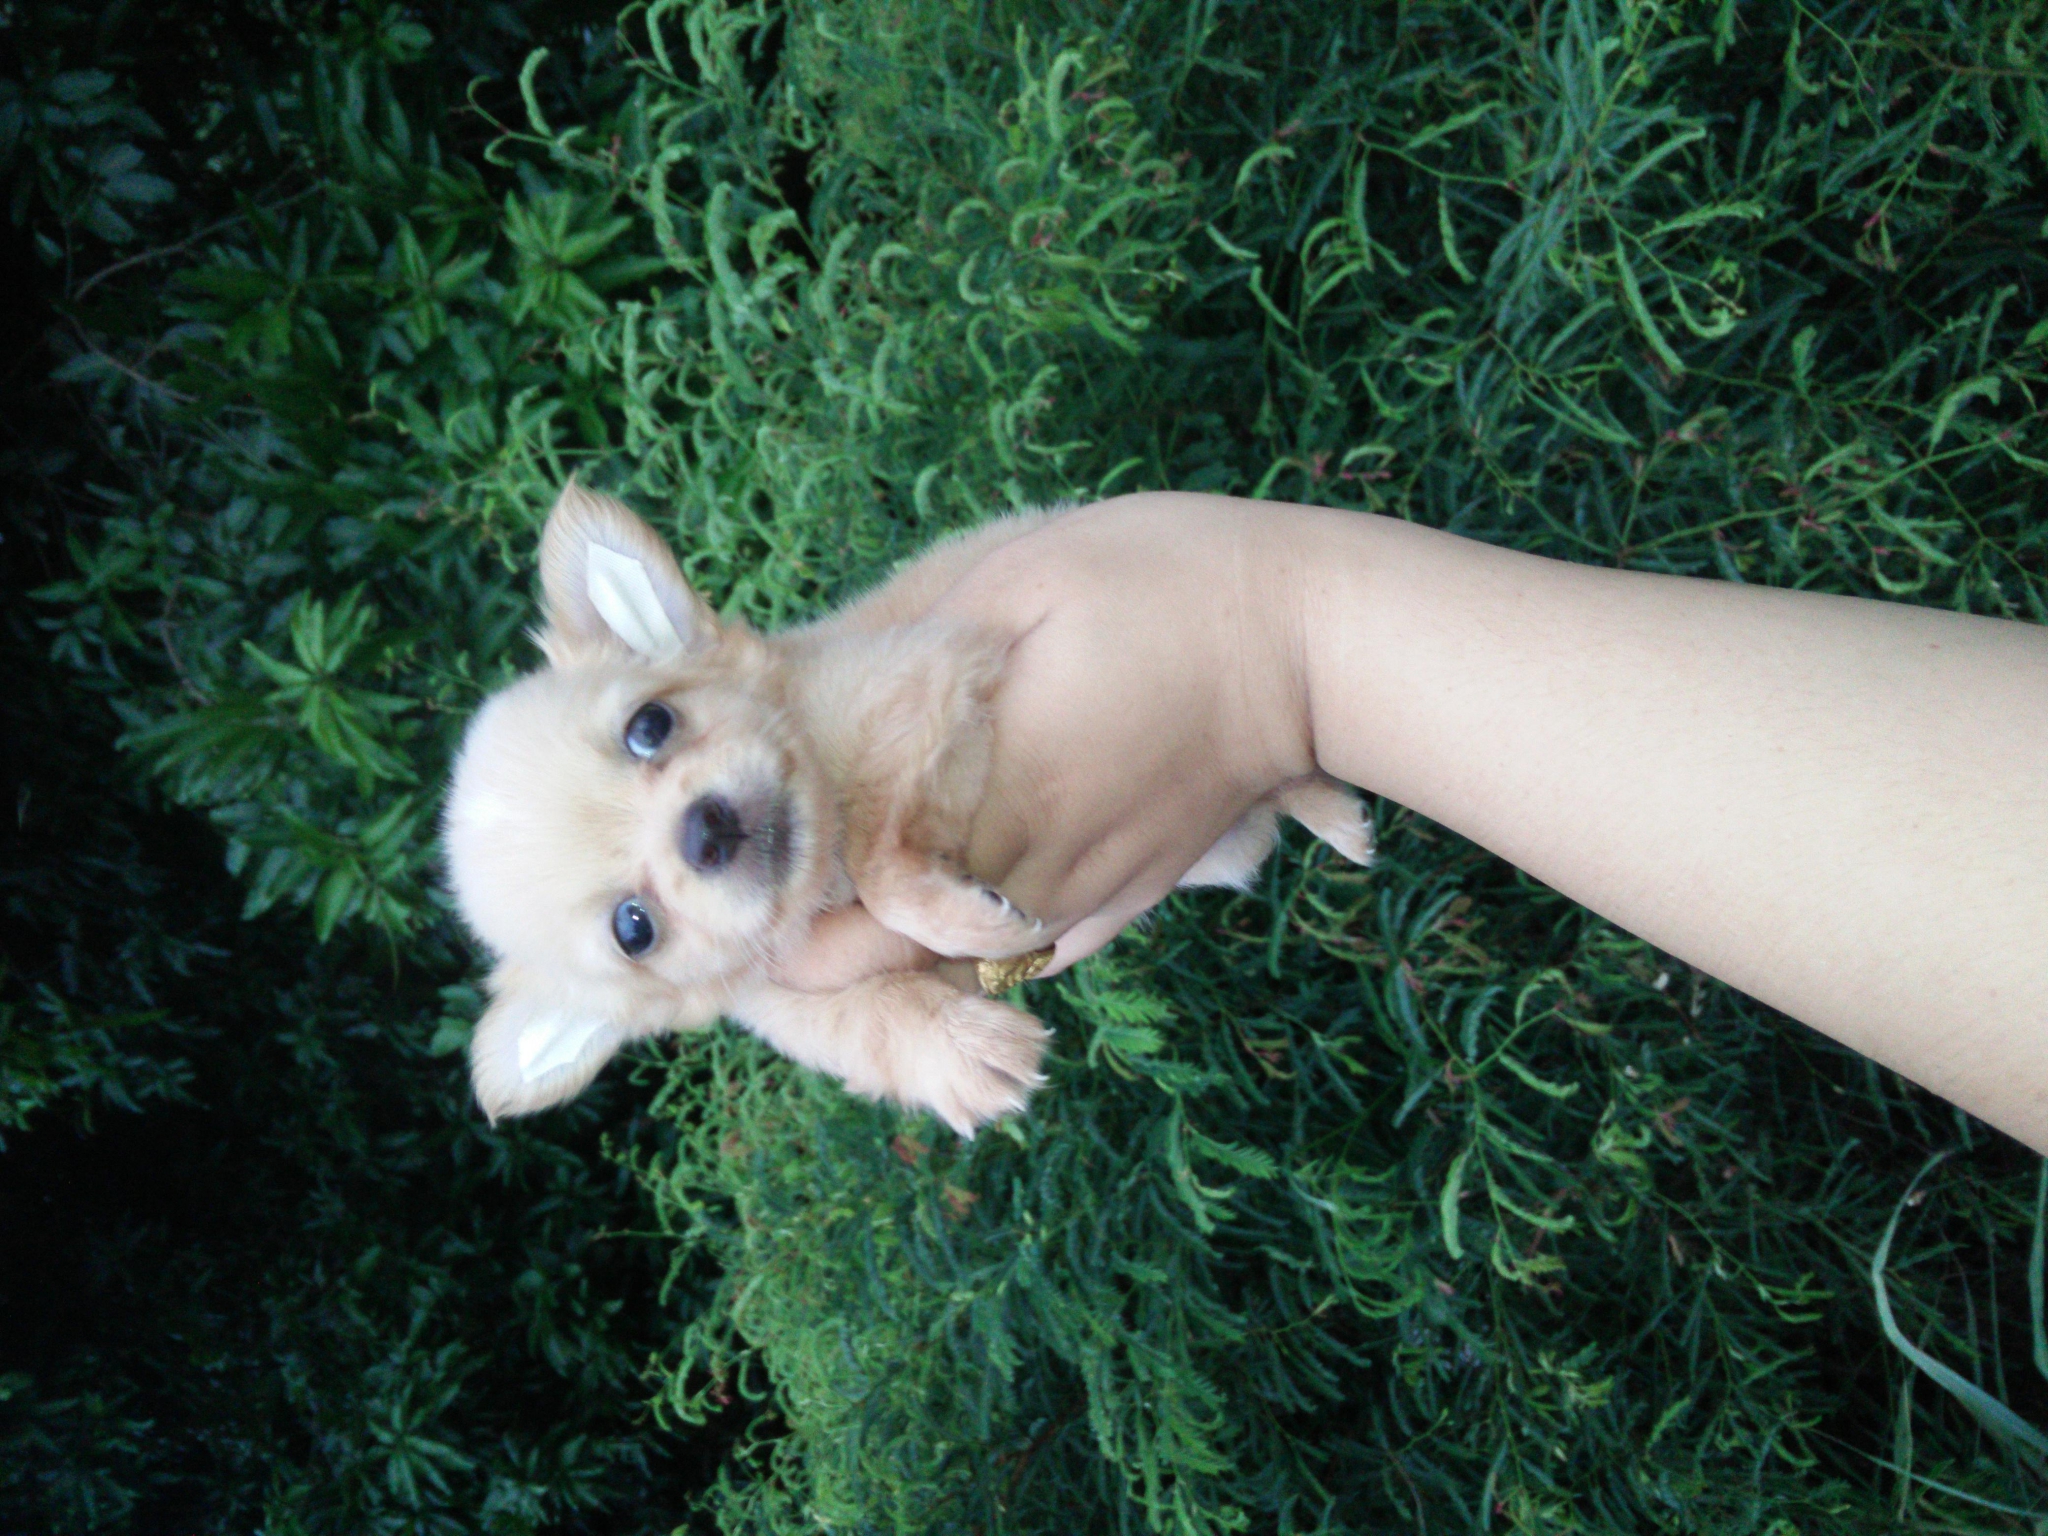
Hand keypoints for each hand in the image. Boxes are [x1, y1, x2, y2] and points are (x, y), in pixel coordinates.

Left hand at [768, 492, 1320, 990]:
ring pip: (955, 966)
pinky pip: (1026, 951)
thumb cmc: (1164, 586)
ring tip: (828, 906)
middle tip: (759, 901)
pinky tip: (936, 909)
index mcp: (988, 796)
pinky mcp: (1129, 898)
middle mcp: (1029, 873)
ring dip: (888, 947)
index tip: (731, 888)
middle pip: (890, 958)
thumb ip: (904, 641)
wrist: (1311, 646)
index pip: (853, 908)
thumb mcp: (1014, 577)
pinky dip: (967, 944)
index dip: (779, 914)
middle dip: (816, 942)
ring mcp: (1085, 897)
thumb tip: (803, 677)